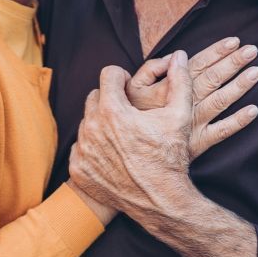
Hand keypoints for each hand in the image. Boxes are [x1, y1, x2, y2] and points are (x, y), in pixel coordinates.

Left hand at [69, 48, 257, 213]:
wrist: (161, 201)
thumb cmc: (170, 157)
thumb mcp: (179, 116)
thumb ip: (179, 81)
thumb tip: (179, 55)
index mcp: (112, 110)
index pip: (108, 74)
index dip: (121, 77)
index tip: (130, 88)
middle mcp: (92, 128)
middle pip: (95, 96)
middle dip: (110, 99)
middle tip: (128, 114)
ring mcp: (83, 150)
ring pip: (87, 121)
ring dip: (101, 122)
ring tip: (123, 135)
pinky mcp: (78, 169)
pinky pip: (80, 146)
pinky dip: (93, 147)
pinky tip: (113, 154)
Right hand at [126, 37, 257, 158]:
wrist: (132, 151)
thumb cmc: (134, 114)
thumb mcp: (133, 86)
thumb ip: (152, 68)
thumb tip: (175, 56)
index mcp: (171, 87)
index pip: (198, 65)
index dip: (216, 52)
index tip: (234, 41)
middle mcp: (185, 103)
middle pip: (212, 79)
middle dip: (233, 63)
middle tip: (252, 50)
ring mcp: (194, 123)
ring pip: (220, 101)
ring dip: (239, 86)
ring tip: (256, 72)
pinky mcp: (199, 142)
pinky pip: (222, 132)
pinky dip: (238, 121)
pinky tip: (254, 110)